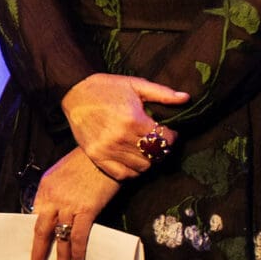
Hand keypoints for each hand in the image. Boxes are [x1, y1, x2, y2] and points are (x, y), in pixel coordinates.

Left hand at [28, 150, 122, 259]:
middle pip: (41, 230)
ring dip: (59, 257)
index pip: (34, 216)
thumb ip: (53, 194)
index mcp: (45, 189)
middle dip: (38, 252)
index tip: (32, 247)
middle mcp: (53, 198)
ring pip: (60, 237)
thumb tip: (49, 213)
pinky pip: (78, 236)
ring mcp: (69, 205)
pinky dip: (77, 252)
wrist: (104, 153)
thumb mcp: (59, 175)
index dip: (33, 234)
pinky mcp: (86, 210)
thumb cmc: (84, 163)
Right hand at [59, 73, 185, 180]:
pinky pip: (123, 174)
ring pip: (142, 167)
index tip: (168, 132)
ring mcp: (107, 150)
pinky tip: (133, 160)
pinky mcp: (97, 157)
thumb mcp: (135, 84)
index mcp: (133, 120)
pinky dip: (133, 171)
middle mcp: (121, 138)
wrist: (74, 92)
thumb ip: (162, 93)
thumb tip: (186, 99)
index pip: (165, 140)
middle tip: (157, 141)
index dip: (171, 136)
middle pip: (155, 155)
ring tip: (145, 149)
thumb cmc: (107, 87)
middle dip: (161, 148)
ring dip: (148, 160)